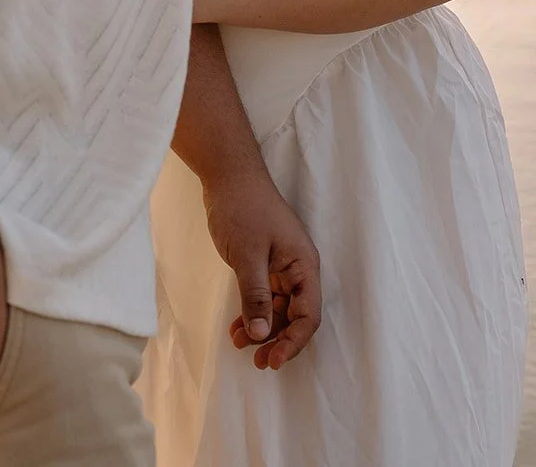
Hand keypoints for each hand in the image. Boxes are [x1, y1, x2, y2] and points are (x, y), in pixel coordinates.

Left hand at [203, 170, 320, 370]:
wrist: (227, 174)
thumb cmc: (243, 208)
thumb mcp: (247, 256)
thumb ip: (256, 297)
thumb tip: (262, 335)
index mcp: (303, 265)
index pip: (308, 315)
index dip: (293, 341)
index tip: (273, 360)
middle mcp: (297, 268)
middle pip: (295, 315)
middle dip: (278, 339)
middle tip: (257, 361)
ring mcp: (281, 264)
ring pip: (278, 308)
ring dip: (262, 328)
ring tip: (240, 344)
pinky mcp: (264, 261)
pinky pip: (264, 295)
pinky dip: (253, 312)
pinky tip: (237, 326)